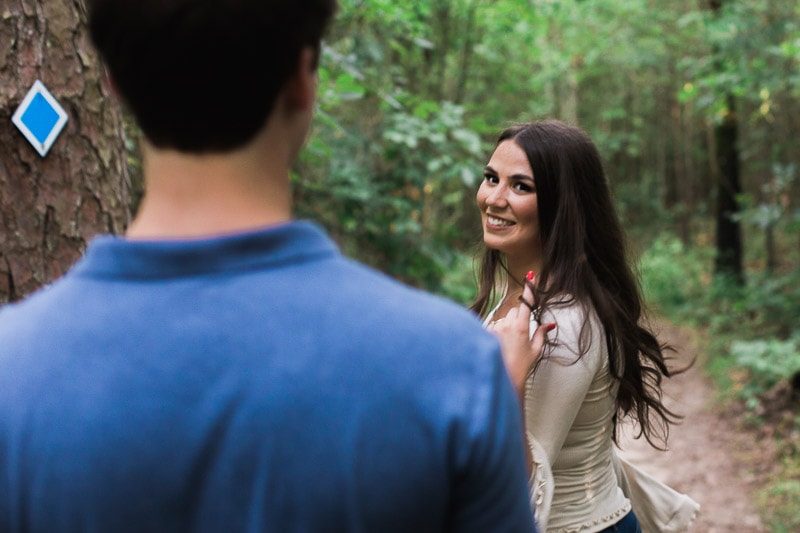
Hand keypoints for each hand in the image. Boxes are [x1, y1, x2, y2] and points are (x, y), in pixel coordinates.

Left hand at [489, 276, 554, 400]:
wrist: (504, 378)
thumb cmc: (522, 366)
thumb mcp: (535, 350)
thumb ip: (541, 334)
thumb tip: (550, 324)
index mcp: (521, 327)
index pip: (526, 303)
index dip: (529, 289)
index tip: (530, 276)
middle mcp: (506, 325)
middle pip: (513, 311)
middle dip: (518, 317)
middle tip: (520, 335)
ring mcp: (494, 329)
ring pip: (503, 319)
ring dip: (506, 326)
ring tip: (508, 345)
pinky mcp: (485, 333)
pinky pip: (493, 326)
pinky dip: (497, 332)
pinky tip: (499, 346)